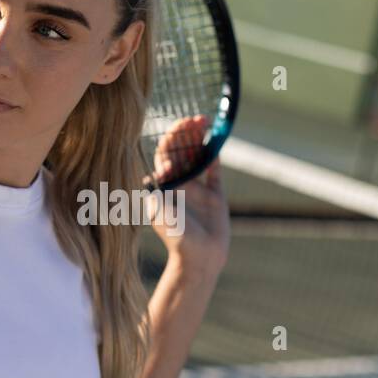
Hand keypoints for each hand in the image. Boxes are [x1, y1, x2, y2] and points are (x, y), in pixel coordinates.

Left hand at [147, 116, 229, 281]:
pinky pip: (215, 172)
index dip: (173, 137)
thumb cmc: (177, 238)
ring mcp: (198, 189)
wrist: (199, 260)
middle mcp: (180, 184)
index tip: (182, 125)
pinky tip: (216, 142)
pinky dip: (215, 156)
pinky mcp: (214, 197)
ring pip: (199, 157)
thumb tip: (161, 168)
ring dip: (201, 139)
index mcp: (165, 185)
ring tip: (206, 121)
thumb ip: (162, 190)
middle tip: (198, 117)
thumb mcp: (164, 212)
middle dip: (188, 132)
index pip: (166, 154)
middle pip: (183, 151)